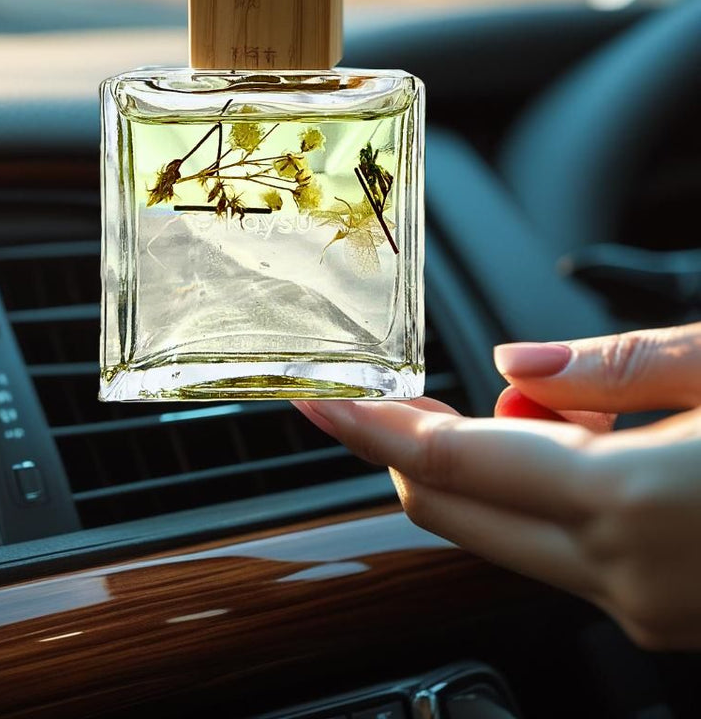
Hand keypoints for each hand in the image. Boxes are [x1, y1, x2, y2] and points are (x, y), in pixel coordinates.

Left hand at [293, 323, 700, 649]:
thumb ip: (613, 368)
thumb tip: (513, 365)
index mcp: (628, 500)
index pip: (452, 462)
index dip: (373, 427)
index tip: (319, 399)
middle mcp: (622, 573)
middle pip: (458, 513)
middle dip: (409, 448)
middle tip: (392, 390)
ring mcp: (644, 609)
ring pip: (511, 536)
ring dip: (492, 468)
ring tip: (561, 401)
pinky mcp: (665, 620)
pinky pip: (568, 557)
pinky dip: (550, 501)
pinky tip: (595, 448)